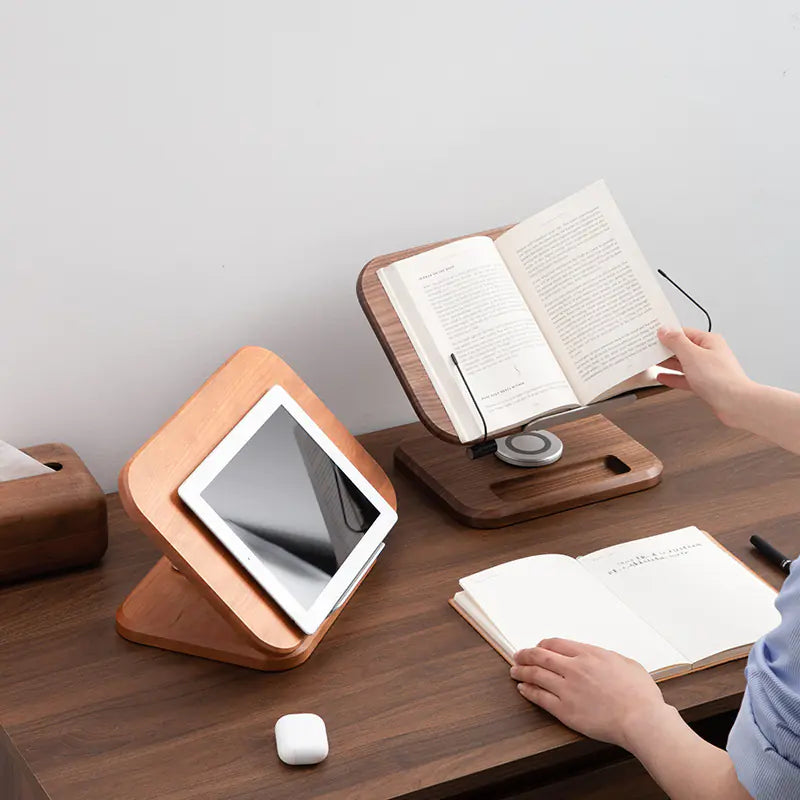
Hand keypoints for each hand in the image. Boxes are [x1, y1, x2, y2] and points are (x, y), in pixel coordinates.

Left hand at [510, 639, 669, 750]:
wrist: (641, 720)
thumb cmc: (641, 695)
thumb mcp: (627, 663)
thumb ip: (608, 657)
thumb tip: (601, 658)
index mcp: (589, 654)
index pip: (556, 643)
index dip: (543, 645)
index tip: (538, 647)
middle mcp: (574, 668)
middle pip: (540, 656)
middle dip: (525, 654)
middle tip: (518, 655)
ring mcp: (567, 689)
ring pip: (536, 674)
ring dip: (522, 671)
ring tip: (514, 671)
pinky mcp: (565, 710)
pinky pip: (540, 697)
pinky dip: (528, 691)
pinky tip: (523, 688)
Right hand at [657, 327, 753, 427]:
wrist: (735, 403)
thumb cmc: (720, 379)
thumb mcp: (692, 355)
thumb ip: (676, 342)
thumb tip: (665, 330)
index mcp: (709, 341)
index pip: (684, 332)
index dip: (668, 333)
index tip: (653, 336)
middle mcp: (710, 353)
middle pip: (683, 348)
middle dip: (666, 349)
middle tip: (650, 349)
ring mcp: (707, 370)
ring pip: (683, 363)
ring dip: (668, 363)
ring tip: (653, 361)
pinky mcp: (705, 384)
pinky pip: (685, 378)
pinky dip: (674, 377)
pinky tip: (663, 377)